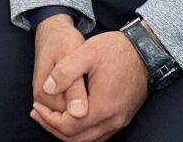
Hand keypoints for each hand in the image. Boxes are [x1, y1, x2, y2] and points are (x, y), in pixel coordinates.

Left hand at [32, 31, 149, 141]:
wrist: (146, 49)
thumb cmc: (116, 50)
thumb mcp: (85, 53)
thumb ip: (64, 71)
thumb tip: (47, 89)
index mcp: (102, 107)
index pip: (68, 127)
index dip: (48, 119)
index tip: (36, 105)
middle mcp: (113, 120)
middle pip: (77, 139)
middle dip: (53, 127)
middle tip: (37, 112)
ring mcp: (120, 121)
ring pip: (89, 139)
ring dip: (67, 131)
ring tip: (50, 115)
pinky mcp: (124, 117)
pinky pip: (99, 134)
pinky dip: (82, 130)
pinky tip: (71, 116)